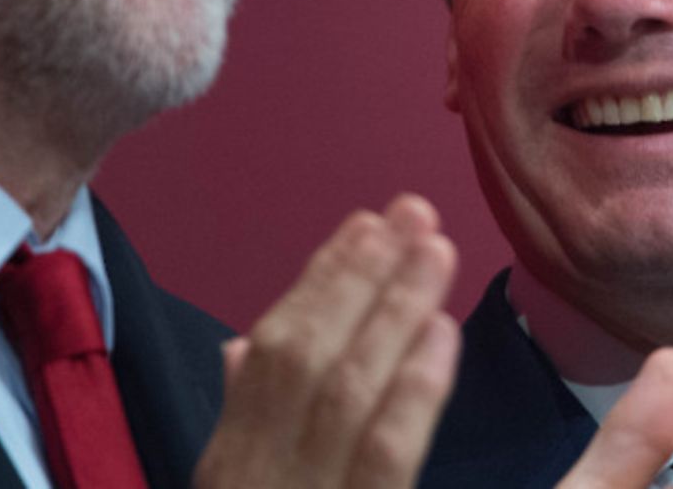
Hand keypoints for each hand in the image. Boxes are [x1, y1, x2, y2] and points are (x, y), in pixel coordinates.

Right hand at [194, 195, 459, 488]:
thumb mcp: (231, 487)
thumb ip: (242, 418)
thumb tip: (239, 347)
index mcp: (233, 454)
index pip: (272, 349)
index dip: (319, 282)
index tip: (364, 224)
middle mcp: (258, 467)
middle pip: (307, 354)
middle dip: (360, 274)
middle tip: (412, 212)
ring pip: (348, 388)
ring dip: (393, 308)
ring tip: (434, 249)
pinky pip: (385, 453)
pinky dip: (414, 388)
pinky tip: (442, 332)